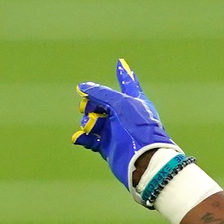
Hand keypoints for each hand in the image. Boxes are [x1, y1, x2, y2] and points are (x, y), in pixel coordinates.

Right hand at [73, 59, 177, 192]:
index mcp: (134, 102)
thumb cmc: (138, 128)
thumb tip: (83, 87)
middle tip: (89, 108)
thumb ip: (102, 93)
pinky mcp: (108, 147)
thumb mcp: (121, 103)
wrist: (143, 160)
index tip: (120, 63)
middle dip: (92, 103)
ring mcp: (115, 131)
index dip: (124, 74)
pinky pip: (90, 139)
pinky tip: (79, 138)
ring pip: (93, 120)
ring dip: (88, 121)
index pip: (128, 84)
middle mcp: (124, 116)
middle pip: (101, 102)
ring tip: (91, 127)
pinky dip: (83, 137)